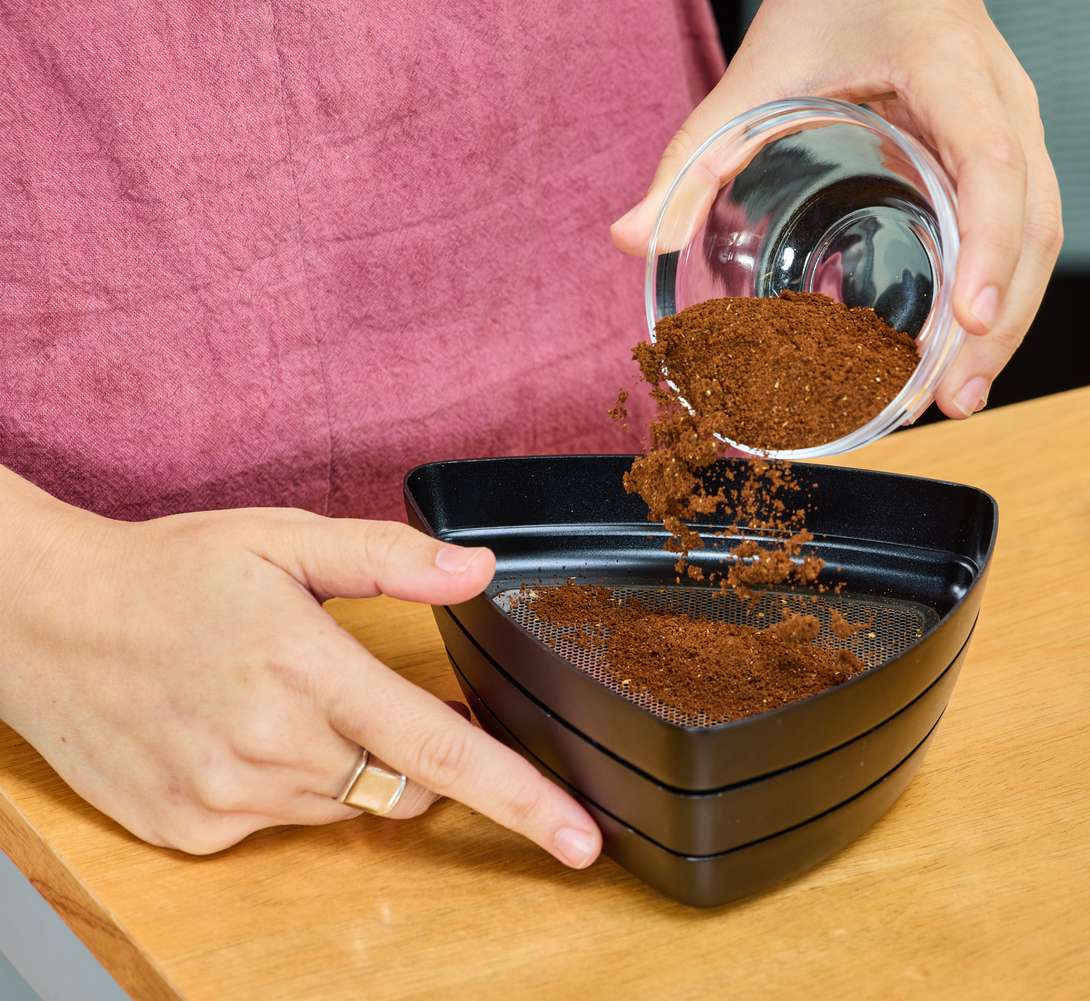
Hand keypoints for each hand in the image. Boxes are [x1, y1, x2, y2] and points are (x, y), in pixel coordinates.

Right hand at [0, 484, 600, 867]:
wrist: (41, 621)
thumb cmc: (168, 572)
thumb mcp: (282, 538)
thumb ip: (389, 558)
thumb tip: (479, 570)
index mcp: (309, 669)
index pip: (443, 751)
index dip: (523, 799)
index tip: (581, 838)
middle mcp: (273, 746)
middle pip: (404, 785)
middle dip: (410, 750)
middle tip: (347, 688)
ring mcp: (228, 798)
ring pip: (345, 804)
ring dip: (339, 763)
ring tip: (271, 698)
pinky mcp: (191, 833)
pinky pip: (279, 824)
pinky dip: (279, 786)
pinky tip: (229, 732)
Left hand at [611, 0, 1061, 419]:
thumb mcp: (759, 69)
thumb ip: (696, 154)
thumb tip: (631, 239)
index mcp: (951, 66)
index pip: (993, 161)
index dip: (992, 243)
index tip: (970, 317)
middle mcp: (1003, 99)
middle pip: (1036, 219)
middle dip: (1005, 318)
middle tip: (953, 398)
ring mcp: (1016, 126)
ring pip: (1042, 232)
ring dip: (1009, 322)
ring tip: (957, 396)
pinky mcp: (1007, 153)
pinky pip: (1023, 229)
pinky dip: (1001, 294)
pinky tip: (961, 351)